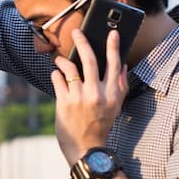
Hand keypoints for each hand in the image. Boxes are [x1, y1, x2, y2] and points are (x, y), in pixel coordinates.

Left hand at [51, 28, 128, 162]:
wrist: (86, 147)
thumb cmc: (101, 125)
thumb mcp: (116, 106)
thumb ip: (120, 85)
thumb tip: (122, 65)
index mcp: (112, 93)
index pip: (114, 64)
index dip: (114, 47)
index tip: (113, 33)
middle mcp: (97, 93)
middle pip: (90, 61)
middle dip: (83, 43)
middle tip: (77, 32)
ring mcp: (79, 97)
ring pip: (70, 68)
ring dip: (63, 60)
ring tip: (59, 58)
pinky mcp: (64, 103)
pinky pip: (58, 80)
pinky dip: (56, 73)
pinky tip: (56, 73)